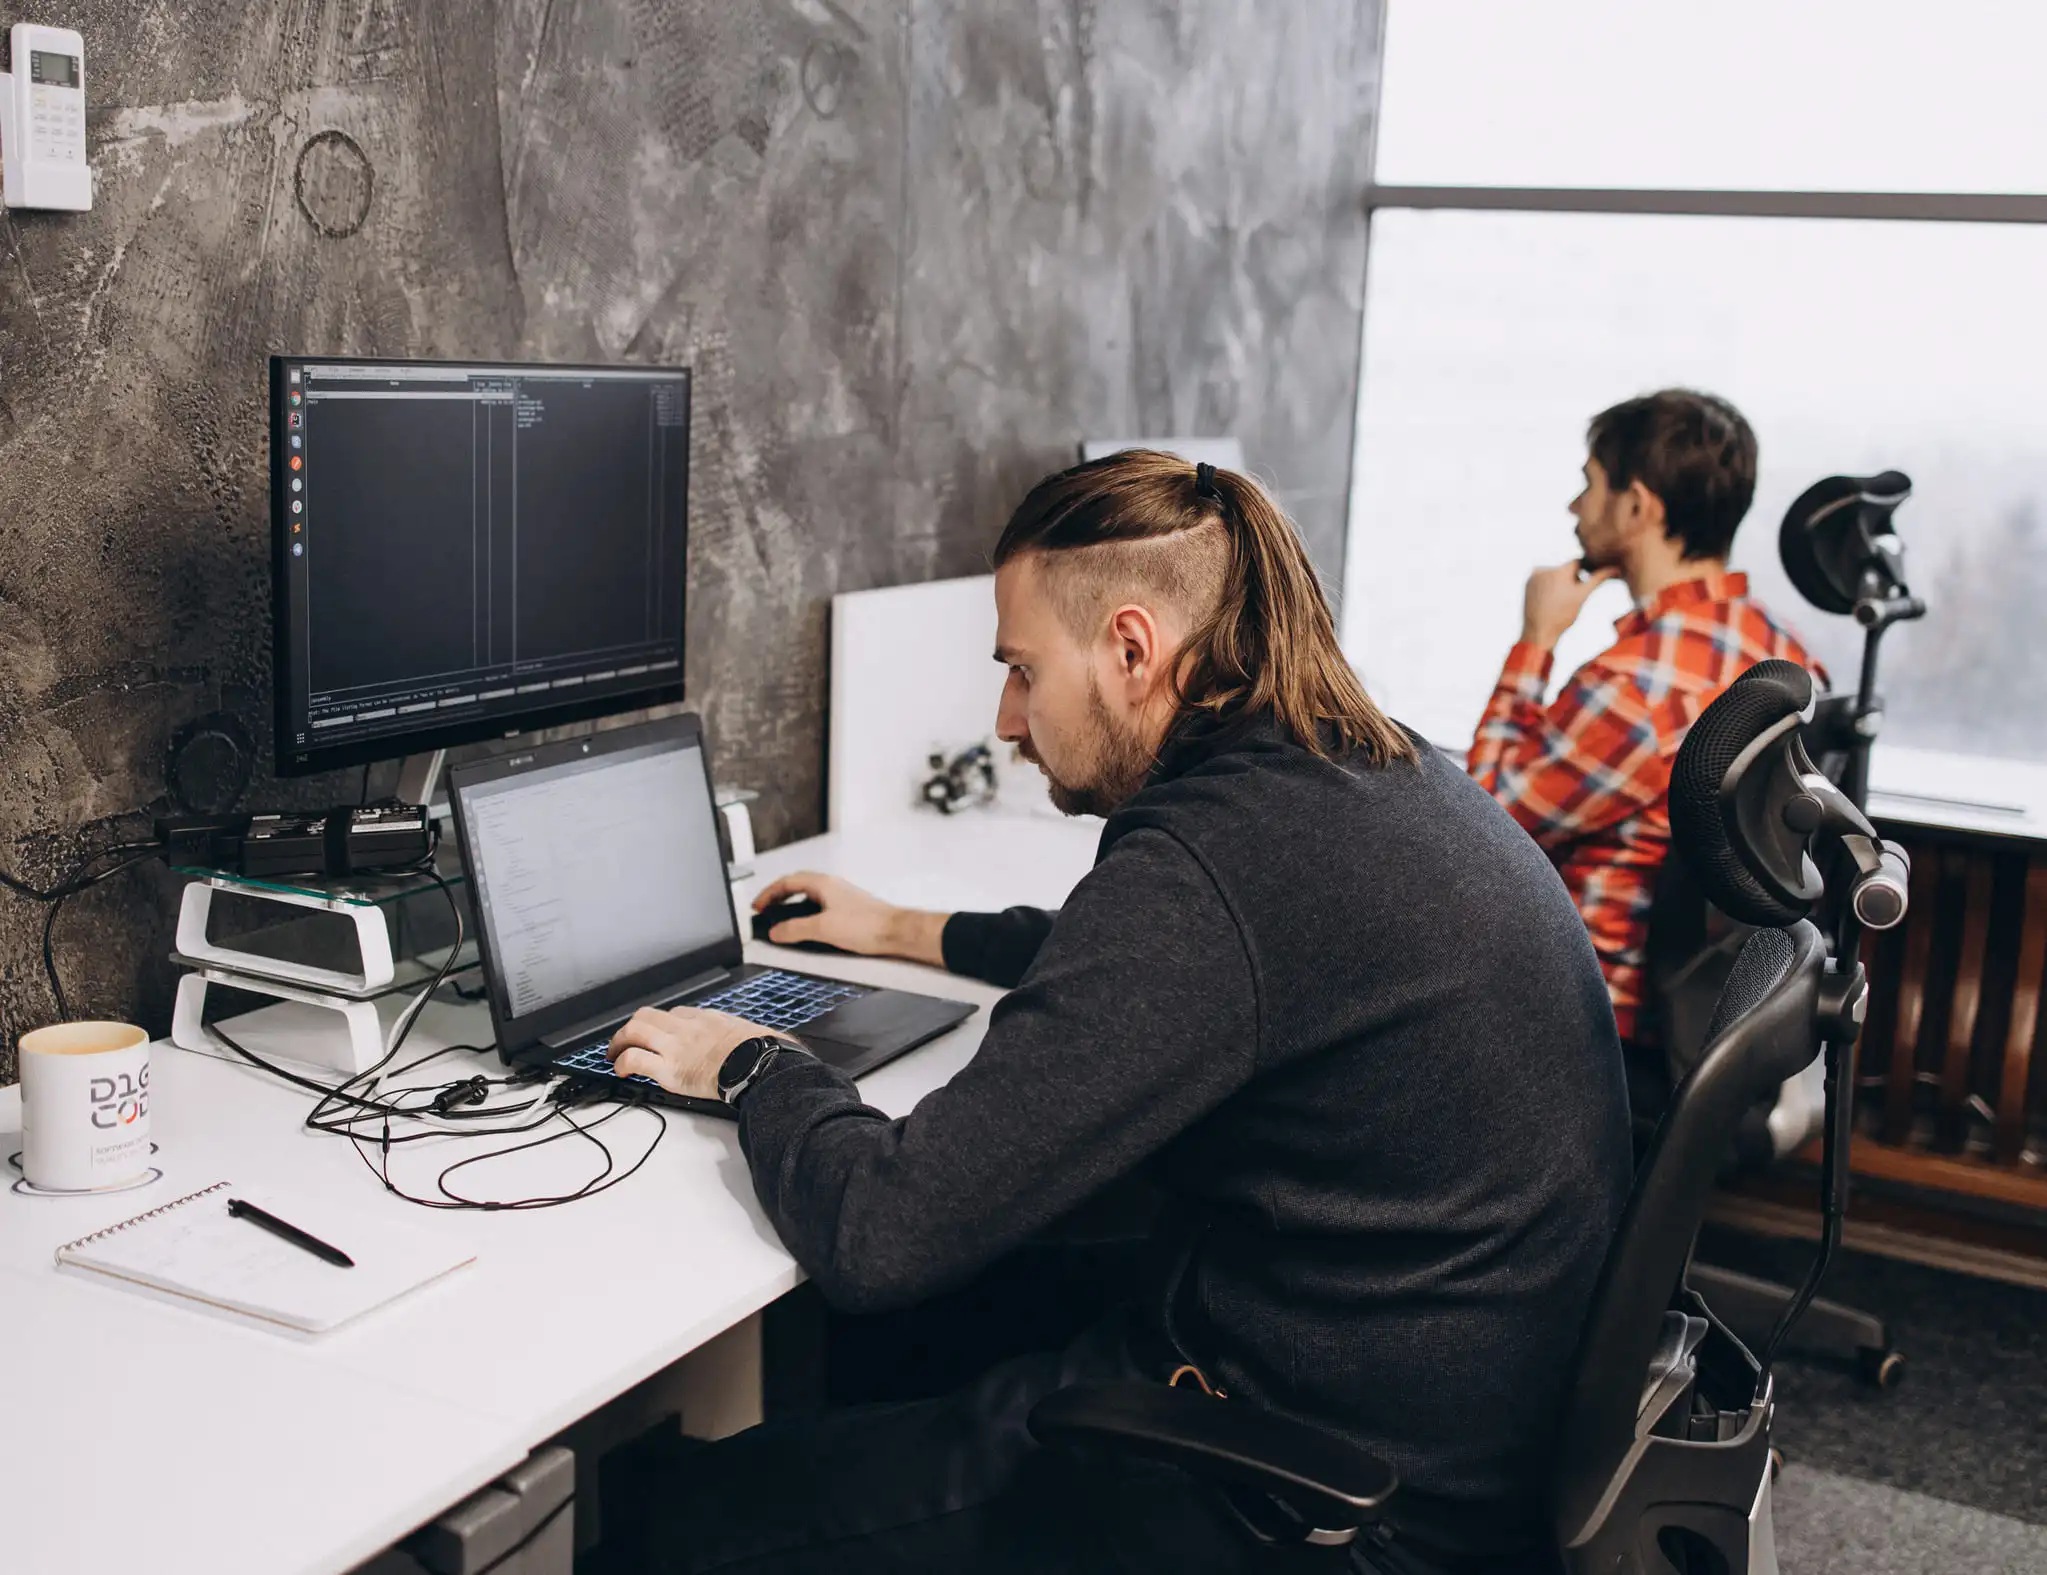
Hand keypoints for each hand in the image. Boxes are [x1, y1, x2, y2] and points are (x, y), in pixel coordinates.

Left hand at [606, 1007, 778, 1098]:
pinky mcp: (669, 1069)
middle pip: (646, 1016)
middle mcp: (686, 1028)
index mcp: (706, 1019)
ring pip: (634, 1032)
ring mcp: (675, 1047)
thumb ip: (752, 1035)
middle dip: (631, 1027)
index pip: (675, 1014)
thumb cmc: (762, 1052)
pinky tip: (620, 1071)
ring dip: (618, 1042)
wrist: (760, 1064)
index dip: (662, 1025)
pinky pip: (635, 1060)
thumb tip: (778, 1041)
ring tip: (613, 1055)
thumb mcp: (756, 1033)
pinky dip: (622, 1063)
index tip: (660, 1035)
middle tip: (624, 1040)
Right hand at [751, 871, 947, 966]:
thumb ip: (795, 930)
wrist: (896, 932)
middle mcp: (831, 886)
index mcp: (823, 884)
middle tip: (764, 910)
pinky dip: (805, 914)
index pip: (787, 882)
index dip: (768, 893)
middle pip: (796, 885)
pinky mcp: (848, 910)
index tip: (757, 906)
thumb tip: (776, 932)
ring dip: (791, 905)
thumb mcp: (823, 928)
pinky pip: (819, 907)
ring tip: (781, 920)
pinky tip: (807, 928)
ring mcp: (840, 897)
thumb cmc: (868, 925)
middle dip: (777, 897)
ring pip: (808, 896)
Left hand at [1521, 560, 1619, 648]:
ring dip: (1562, 583)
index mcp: (1558, 570)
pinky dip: (1550, 586)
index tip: (1590, 580)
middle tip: (1572, 598)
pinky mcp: (1528, 583)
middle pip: (1566, 570)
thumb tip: (1615, 569)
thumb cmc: (1562, 616)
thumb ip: (1598, 579)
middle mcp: (1544, 569)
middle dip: (1573, 580)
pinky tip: (1551, 601)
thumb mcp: (1582, 596)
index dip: (1587, 571)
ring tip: (1560, 602)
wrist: (1538, 632)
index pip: (1578, 563)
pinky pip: (1544, 580)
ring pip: (1555, 575)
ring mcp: (1534, 576)